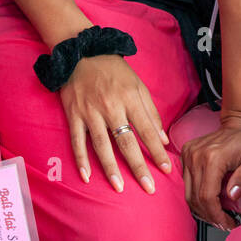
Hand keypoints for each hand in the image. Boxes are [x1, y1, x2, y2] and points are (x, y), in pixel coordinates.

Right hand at [59, 54, 171, 192]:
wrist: (81, 53)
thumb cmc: (114, 71)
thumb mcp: (138, 85)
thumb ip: (150, 112)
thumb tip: (163, 139)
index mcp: (130, 98)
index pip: (147, 130)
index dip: (157, 151)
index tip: (167, 170)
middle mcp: (111, 106)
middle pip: (126, 141)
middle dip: (138, 166)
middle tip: (148, 188)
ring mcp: (90, 112)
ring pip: (102, 145)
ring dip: (111, 168)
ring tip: (119, 188)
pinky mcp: (73, 114)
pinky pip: (77, 141)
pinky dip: (81, 159)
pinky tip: (86, 176)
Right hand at [181, 122, 240, 229]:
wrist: (238, 125)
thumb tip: (232, 196)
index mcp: (212, 157)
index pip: (207, 196)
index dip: (216, 215)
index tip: (227, 223)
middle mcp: (196, 155)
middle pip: (195, 197)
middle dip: (209, 216)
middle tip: (223, 223)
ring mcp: (188, 154)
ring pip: (187, 193)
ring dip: (201, 209)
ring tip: (216, 216)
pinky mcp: (185, 155)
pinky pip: (185, 183)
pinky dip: (195, 197)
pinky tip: (208, 203)